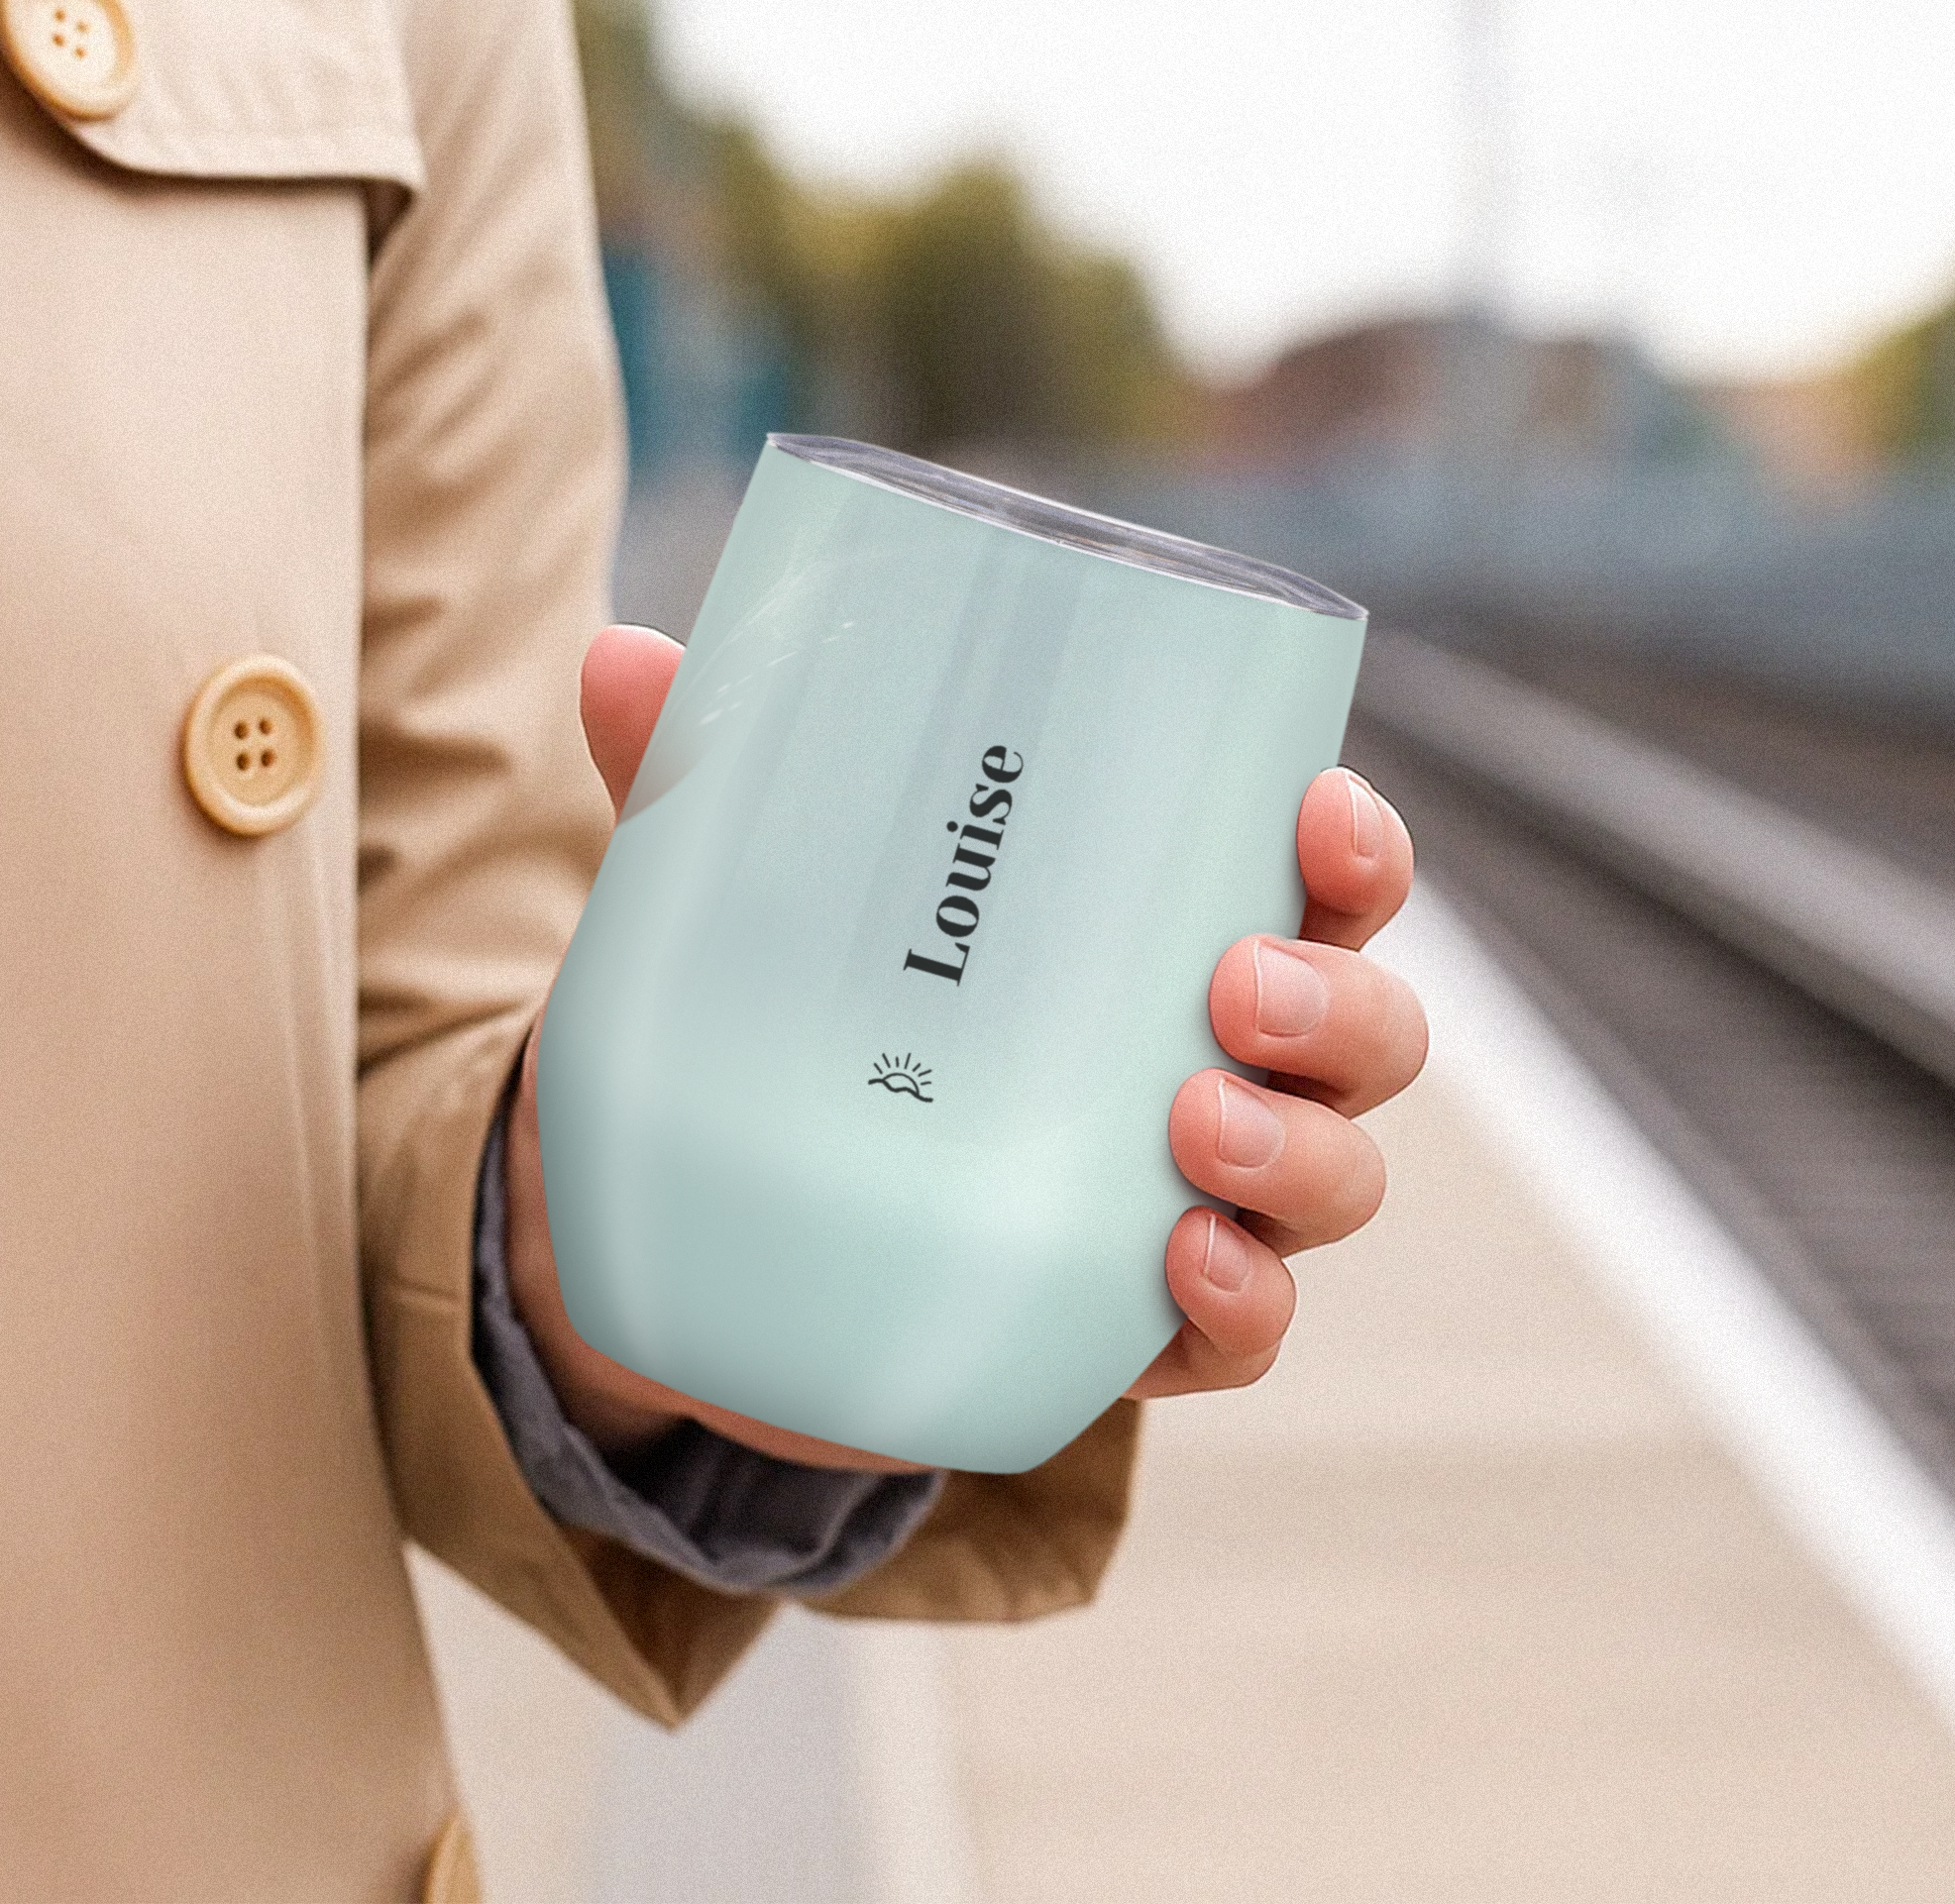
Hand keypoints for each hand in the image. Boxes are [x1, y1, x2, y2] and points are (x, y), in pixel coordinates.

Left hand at [505, 625, 1424, 1469]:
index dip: (1354, 848)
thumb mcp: (753, 907)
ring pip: (1334, 1179)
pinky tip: (1185, 1269)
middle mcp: (1210, 1060)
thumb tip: (623, 656)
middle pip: (1364, 1032)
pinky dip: (1243, 1304)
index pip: (1315, 882)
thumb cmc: (795, 1029)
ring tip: (1193, 1122)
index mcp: (1157, 936)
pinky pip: (1245, 1331)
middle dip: (1339, 1006)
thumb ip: (707, 786)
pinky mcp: (1130, 1326)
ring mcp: (1184, 1199)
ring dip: (1299, 1151)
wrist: (723, 1245)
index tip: (1315, 806)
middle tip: (1239, 985)